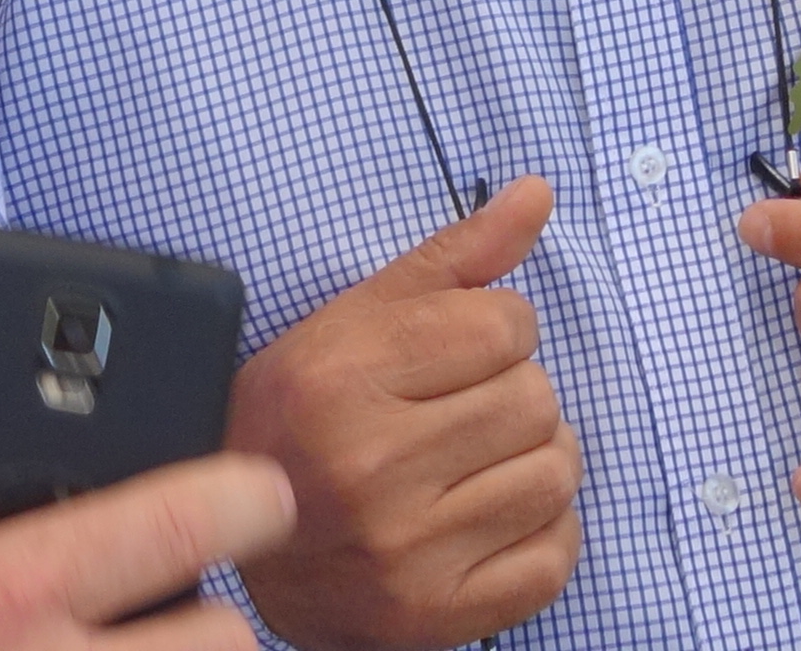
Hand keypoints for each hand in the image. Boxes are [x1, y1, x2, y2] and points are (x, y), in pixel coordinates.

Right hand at [223, 177, 577, 649]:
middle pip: (537, 400)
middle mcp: (368, 468)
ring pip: (556, 475)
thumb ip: (454, 258)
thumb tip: (538, 192)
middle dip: (515, 393)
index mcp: (341, 380)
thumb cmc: (304, 417)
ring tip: (482, 461)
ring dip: (536, 460)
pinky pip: (556, 558)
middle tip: (465, 411)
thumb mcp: (356, 320)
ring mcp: (403, 552)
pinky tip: (493, 514)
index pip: (505, 326)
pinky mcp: (435, 616)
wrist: (245, 546)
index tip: (458, 352)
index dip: (496, 331)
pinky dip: (546, 532)